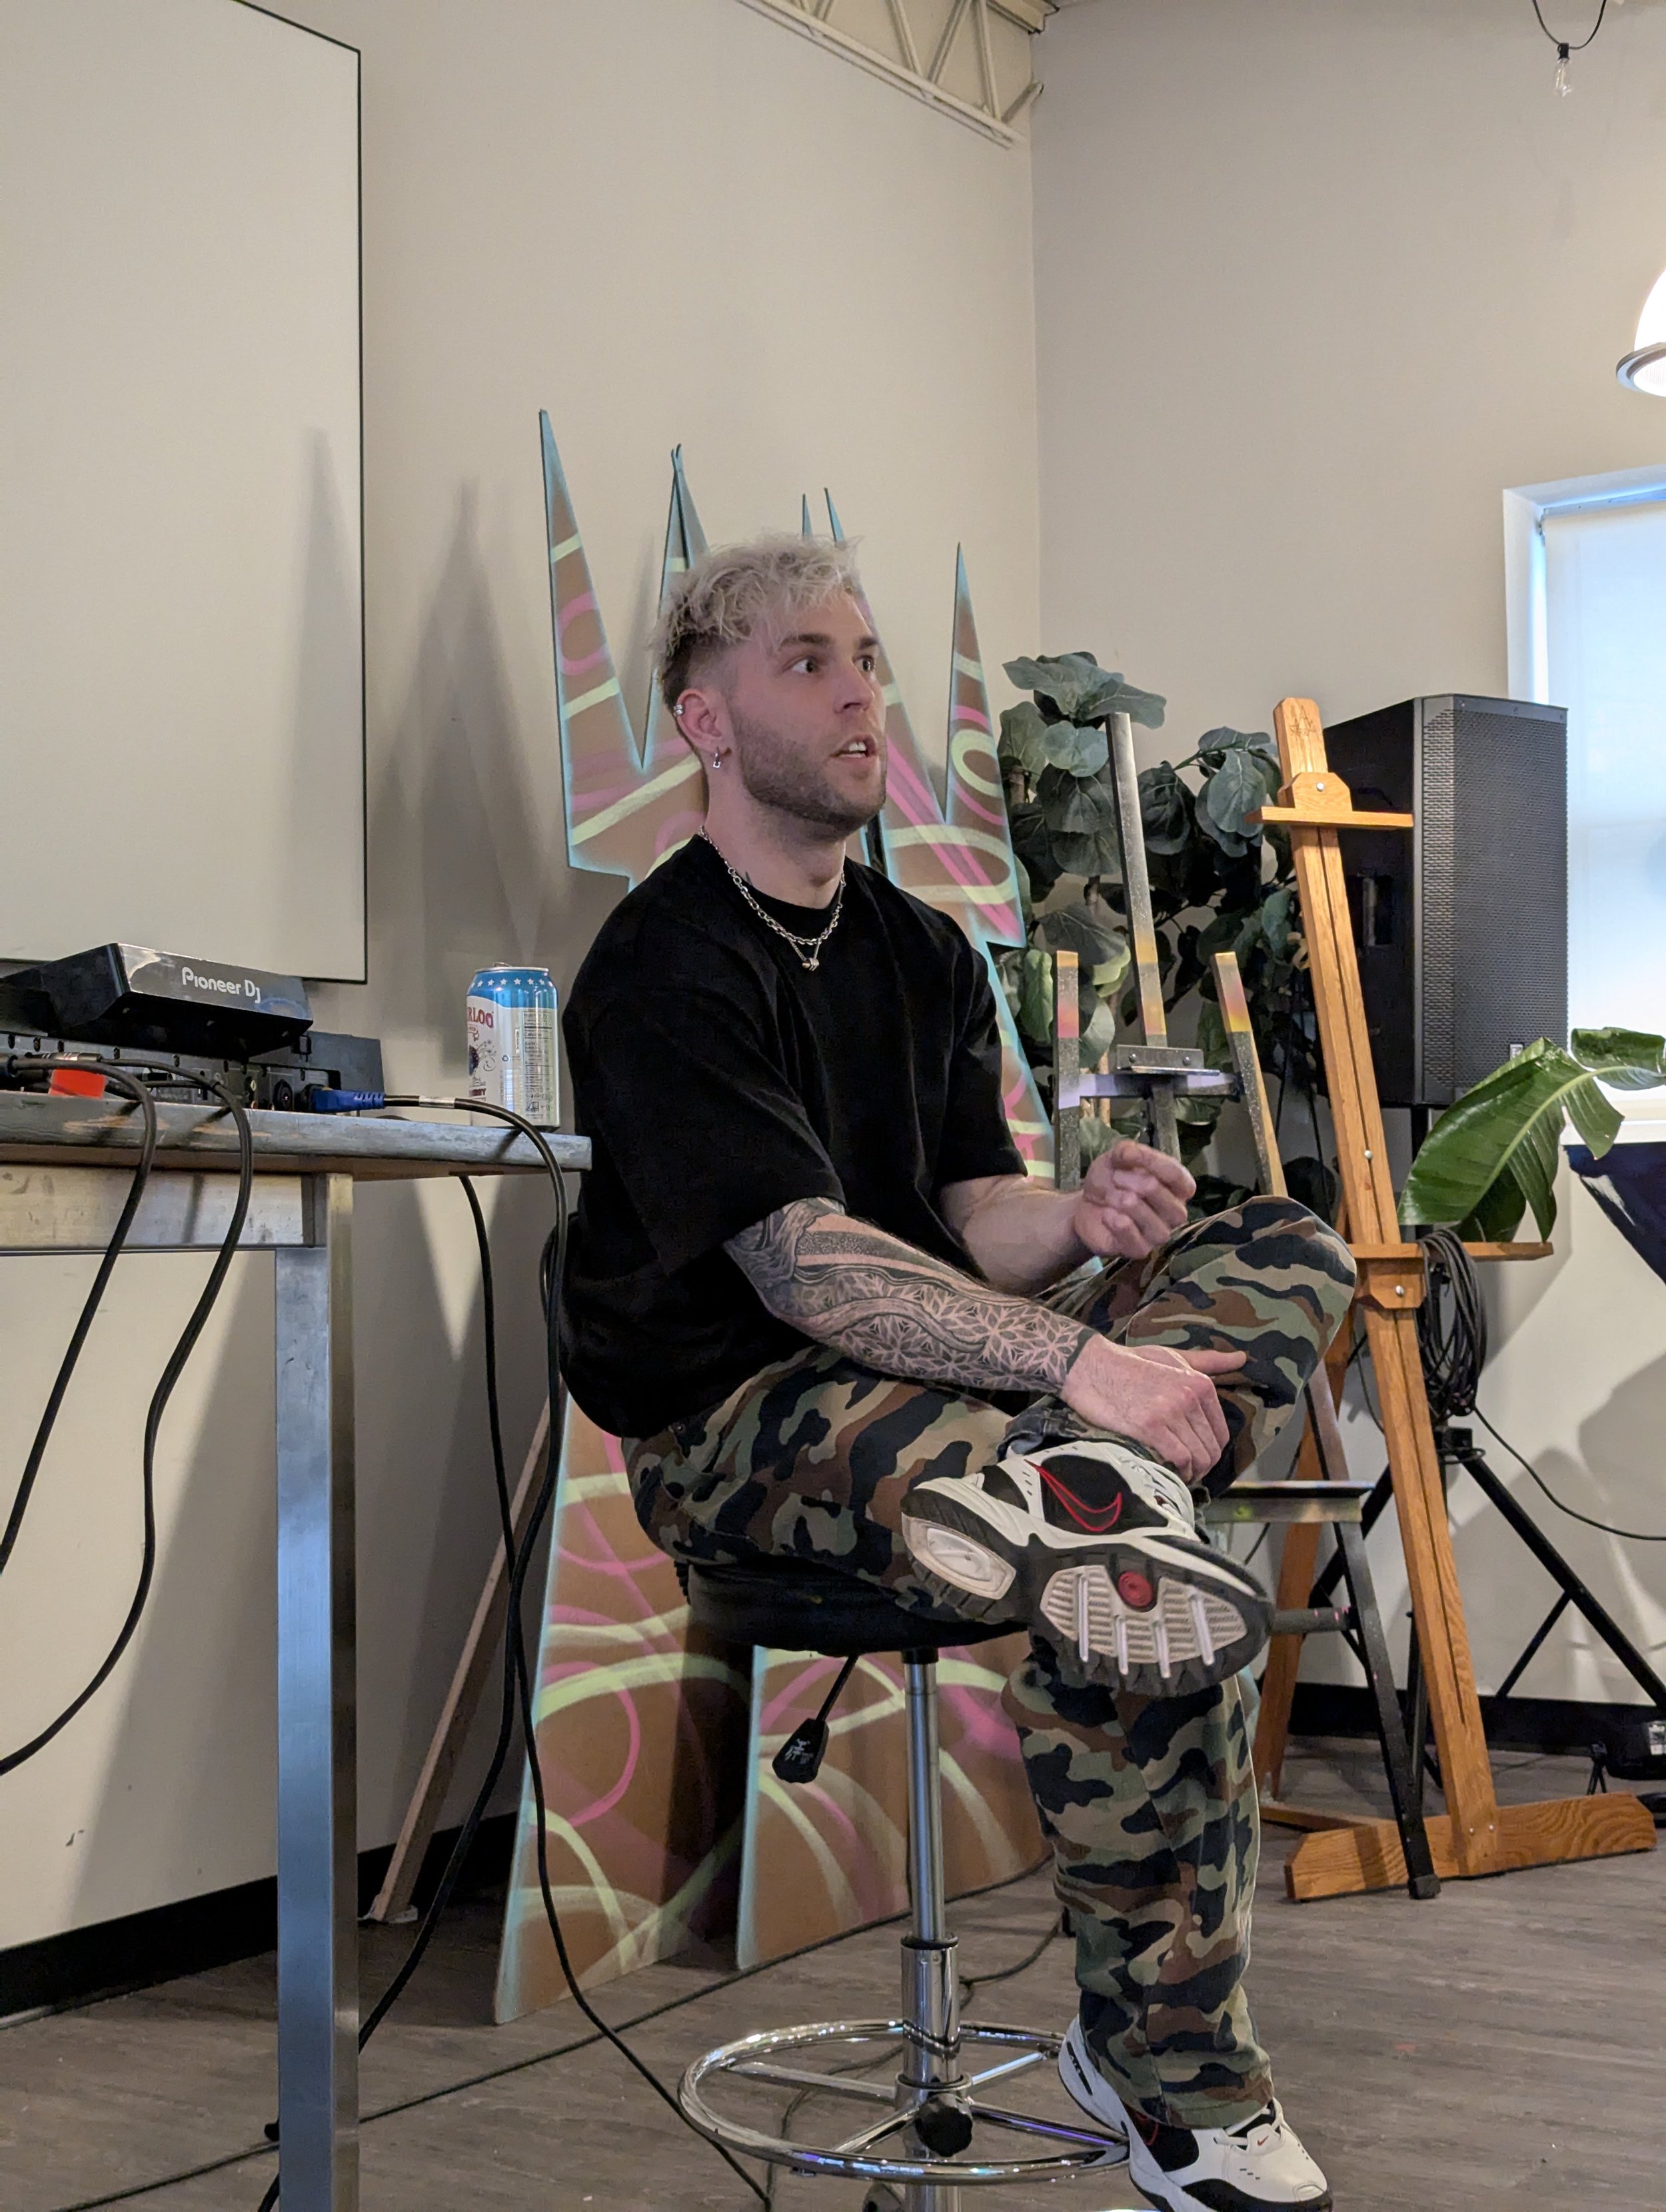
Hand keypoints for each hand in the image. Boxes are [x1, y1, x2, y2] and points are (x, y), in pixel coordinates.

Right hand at [1060, 1336, 1246, 1482]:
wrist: (1090, 1367)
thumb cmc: (1131, 1363)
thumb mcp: (1173, 1357)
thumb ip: (1209, 1361)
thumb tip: (1243, 1357)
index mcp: (1200, 1383)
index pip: (1221, 1431)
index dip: (1212, 1450)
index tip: (1199, 1457)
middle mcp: (1189, 1397)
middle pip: (1211, 1448)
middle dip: (1203, 1466)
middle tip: (1189, 1472)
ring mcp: (1170, 1411)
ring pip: (1198, 1456)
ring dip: (1192, 1473)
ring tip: (1181, 1475)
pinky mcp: (1149, 1426)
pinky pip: (1178, 1458)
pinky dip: (1179, 1471)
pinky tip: (1171, 1472)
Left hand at [1071, 1139, 1194, 1260]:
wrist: (1087, 1206)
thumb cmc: (1111, 1181)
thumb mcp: (1115, 1159)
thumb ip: (1126, 1152)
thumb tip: (1130, 1152)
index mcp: (1178, 1187)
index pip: (1177, 1175)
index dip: (1152, 1163)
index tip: (1128, 1154)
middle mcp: (1175, 1212)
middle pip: (1164, 1197)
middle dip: (1133, 1182)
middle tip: (1115, 1178)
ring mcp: (1159, 1233)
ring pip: (1151, 1221)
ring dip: (1124, 1203)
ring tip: (1110, 1195)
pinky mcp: (1140, 1250)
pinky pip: (1136, 1240)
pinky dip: (1119, 1225)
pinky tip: (1107, 1214)